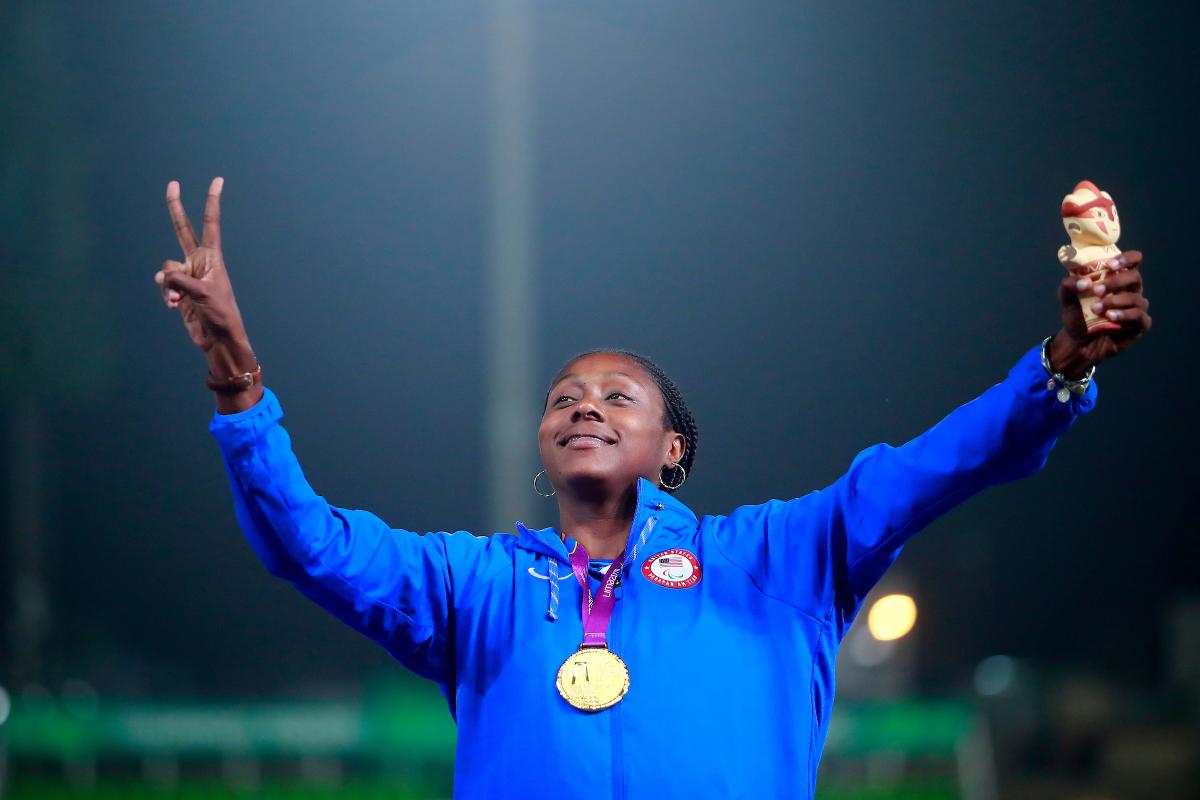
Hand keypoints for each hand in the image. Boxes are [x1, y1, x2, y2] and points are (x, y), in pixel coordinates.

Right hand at [156, 177, 247, 351]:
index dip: (211, 202)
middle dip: (176, 208)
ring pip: (165, 268)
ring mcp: (187, 275)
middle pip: (182, 229)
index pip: (210, 224)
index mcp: (212, 257)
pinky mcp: (178, 291)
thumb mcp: (202, 294)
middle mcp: (199, 262)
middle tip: (172, 183)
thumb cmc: (220, 315)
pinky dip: (166, 295)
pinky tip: (174, 306)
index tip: (217, 181)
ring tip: (177, 299)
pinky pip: (163, 285)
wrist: (218, 339)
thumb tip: (161, 276)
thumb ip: (179, 280)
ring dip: (167, 284)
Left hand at [1051, 250, 1149, 376]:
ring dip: (1115, 302)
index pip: (1133, 261)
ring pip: (1136, 298)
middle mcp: (1130, 290)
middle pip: (1135, 277)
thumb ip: (1069, 286)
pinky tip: (1110, 318)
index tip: (1110, 266)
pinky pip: (1140, 316)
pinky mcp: (1139, 325)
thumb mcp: (1066, 299)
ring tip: (1097, 309)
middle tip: (1097, 292)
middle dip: (1116, 282)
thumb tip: (1085, 282)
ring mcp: (1136, 307)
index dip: (1127, 259)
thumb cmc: (1077, 316)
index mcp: (1116, 279)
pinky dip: (1125, 315)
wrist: (1078, 343)